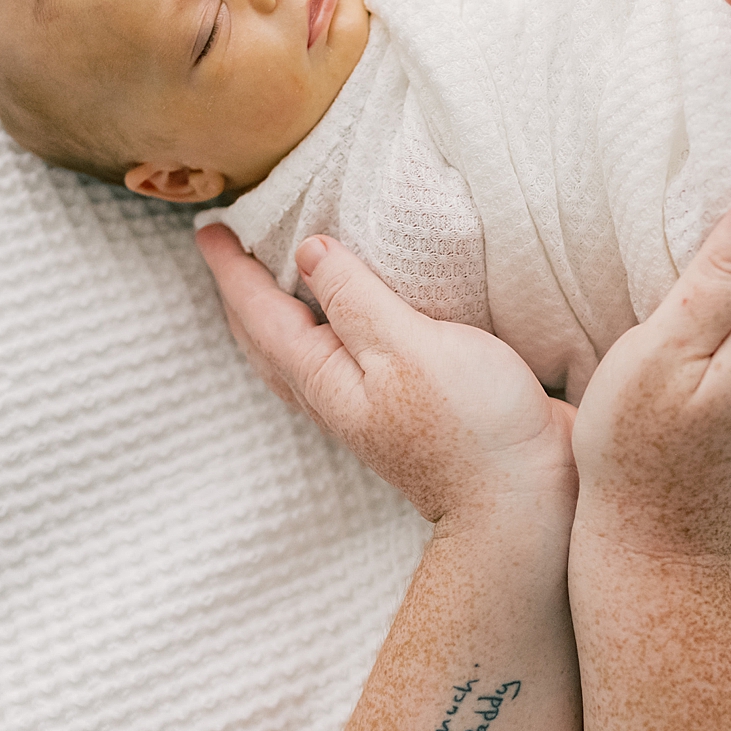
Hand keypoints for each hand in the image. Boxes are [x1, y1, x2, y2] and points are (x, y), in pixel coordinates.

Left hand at [198, 226, 575, 525]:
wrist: (522, 500)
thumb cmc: (472, 425)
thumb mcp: (409, 347)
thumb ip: (358, 298)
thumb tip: (309, 252)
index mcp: (324, 376)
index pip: (261, 313)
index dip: (234, 269)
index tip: (208, 229)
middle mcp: (335, 394)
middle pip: (267, 338)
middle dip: (242, 294)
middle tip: (224, 250)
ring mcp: (367, 406)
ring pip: (298, 353)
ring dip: (276, 314)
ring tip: (270, 280)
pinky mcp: (403, 407)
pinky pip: (339, 359)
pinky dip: (324, 330)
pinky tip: (346, 322)